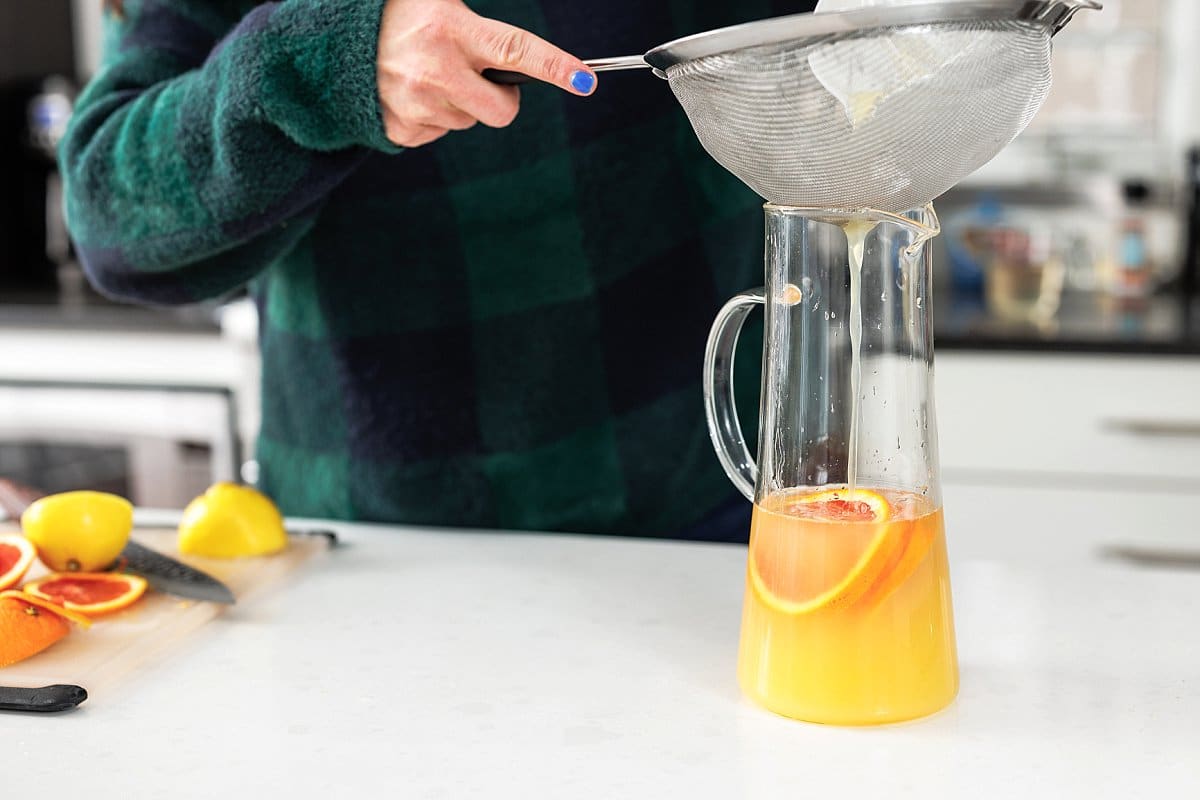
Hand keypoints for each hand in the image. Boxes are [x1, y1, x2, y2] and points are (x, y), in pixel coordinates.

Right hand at [377, 0, 595, 147]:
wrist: (332, 43)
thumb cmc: (398, 15)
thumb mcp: (439, 1)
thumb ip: (482, 25)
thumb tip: (519, 50)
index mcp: (450, 30)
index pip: (514, 51)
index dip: (554, 66)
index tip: (585, 80)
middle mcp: (434, 70)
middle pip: (501, 112)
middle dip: (502, 101)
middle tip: (480, 79)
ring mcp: (416, 105)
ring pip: (468, 122)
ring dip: (458, 104)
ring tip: (428, 75)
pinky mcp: (400, 130)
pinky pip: (439, 133)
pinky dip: (432, 117)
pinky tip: (410, 93)